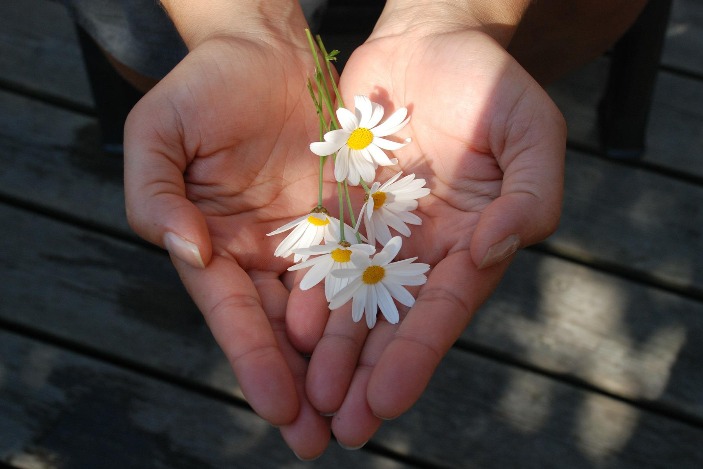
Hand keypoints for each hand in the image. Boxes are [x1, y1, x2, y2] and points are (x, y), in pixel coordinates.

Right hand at [123, 32, 335, 457]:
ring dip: (340, 365)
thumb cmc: (205, 86)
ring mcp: (308, 241)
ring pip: (327, 313)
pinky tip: (389, 349)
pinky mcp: (348, 220)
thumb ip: (154, 194)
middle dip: (299, 387)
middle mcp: (262, 255)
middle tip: (319, 441)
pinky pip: (365, 268)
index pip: (234, 314)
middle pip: (281, 331)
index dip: (254, 361)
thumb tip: (187, 252)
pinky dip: (373, 310)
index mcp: (214, 244)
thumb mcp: (159, 133)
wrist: (266, 48)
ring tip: (359, 415)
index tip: (277, 407)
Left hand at [304, 5, 565, 447]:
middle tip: (341, 427)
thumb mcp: (532, 133)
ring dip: (333, 352)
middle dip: (368, 375)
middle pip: (393, 322)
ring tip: (310, 398)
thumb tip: (492, 252)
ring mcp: (380, 231)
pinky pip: (321, 254)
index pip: (443, 310)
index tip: (386, 401)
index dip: (416, 356)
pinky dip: (308, 292)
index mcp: (472, 242)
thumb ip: (530, 196)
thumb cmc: (493, 84)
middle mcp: (423, 249)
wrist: (431, 41)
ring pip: (352, 300)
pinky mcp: (342, 207)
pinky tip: (290, 330)